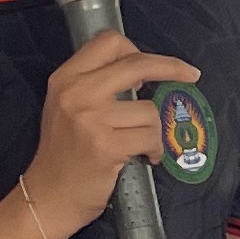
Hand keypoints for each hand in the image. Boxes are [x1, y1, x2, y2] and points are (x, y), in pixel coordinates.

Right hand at [25, 30, 200, 238]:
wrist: (48, 196)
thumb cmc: (63, 154)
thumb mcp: (66, 106)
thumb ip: (95, 84)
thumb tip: (142, 72)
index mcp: (66, 78)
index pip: (108, 42)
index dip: (135, 49)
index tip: (150, 64)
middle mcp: (77, 93)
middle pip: (136, 64)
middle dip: (171, 68)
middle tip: (190, 75)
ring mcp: (92, 119)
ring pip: (149, 109)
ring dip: (155, 130)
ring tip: (143, 143)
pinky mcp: (107, 146)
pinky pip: (150, 137)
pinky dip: (155, 149)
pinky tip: (146, 157)